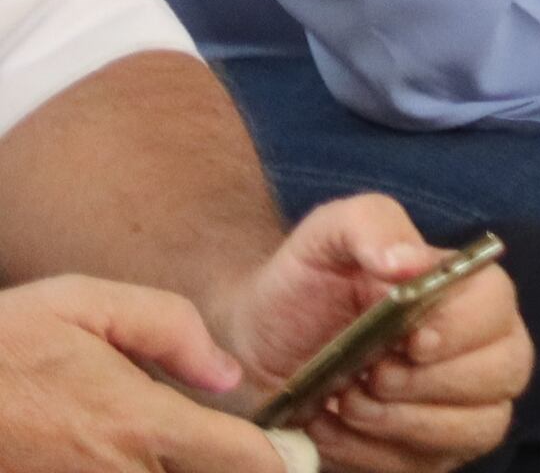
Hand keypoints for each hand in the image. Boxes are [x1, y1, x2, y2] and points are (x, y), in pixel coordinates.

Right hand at [0, 275, 282, 472]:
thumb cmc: (5, 340)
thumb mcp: (89, 303)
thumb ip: (172, 330)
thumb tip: (228, 375)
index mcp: (135, 421)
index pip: (241, 460)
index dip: (277, 460)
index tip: (290, 452)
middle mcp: (116, 472)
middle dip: (231, 470)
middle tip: (241, 451)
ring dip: (183, 471)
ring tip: (185, 450)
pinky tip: (137, 455)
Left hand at [210, 198, 525, 472]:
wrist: (257, 341)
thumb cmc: (303, 282)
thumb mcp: (327, 235)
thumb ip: (370, 225)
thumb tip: (407, 261)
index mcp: (467, 289)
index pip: (499, 305)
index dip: (463, 327)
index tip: (410, 338)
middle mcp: (480, 346)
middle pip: (507, 370)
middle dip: (433, 382)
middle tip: (371, 374)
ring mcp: (461, 405)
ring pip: (480, 427)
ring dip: (406, 422)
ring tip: (348, 400)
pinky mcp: (429, 452)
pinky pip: (427, 465)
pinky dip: (374, 454)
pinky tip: (334, 427)